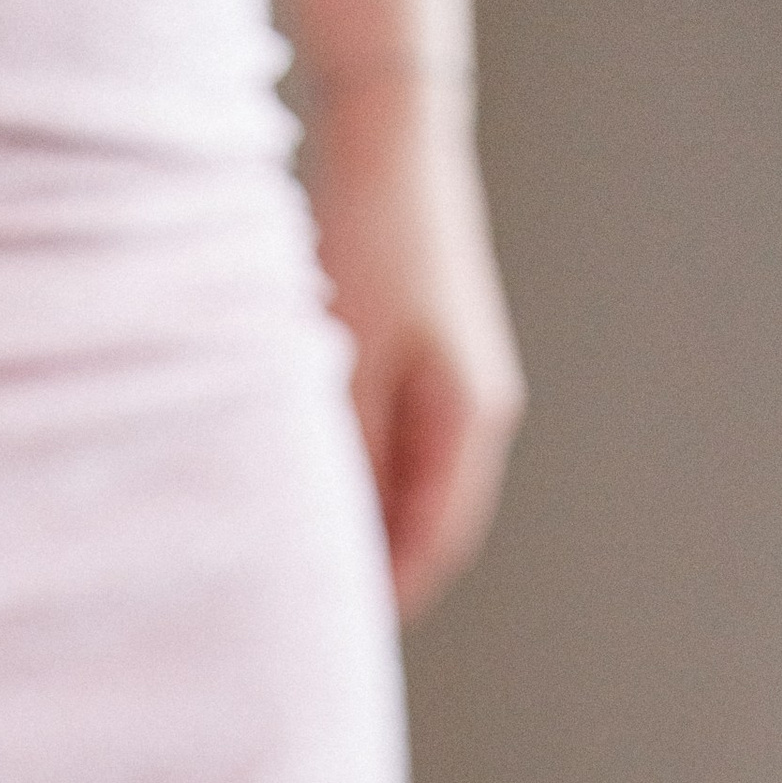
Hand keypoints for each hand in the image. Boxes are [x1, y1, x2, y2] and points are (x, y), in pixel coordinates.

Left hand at [305, 74, 524, 618]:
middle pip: (430, 528)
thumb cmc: (368, 242)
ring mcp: (455, 388)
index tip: (334, 639)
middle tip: (313, 623)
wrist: (386, 143)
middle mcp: (475, 411)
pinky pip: (399, 455)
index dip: (387, 598)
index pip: (435, 543)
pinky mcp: (428, 366)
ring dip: (369, 533)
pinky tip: (317, 502)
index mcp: (467, 418)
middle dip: (379, 576)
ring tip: (306, 573)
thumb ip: (348, 456)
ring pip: (413, 494)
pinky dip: (364, 489)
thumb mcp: (347, 362)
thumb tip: (335, 541)